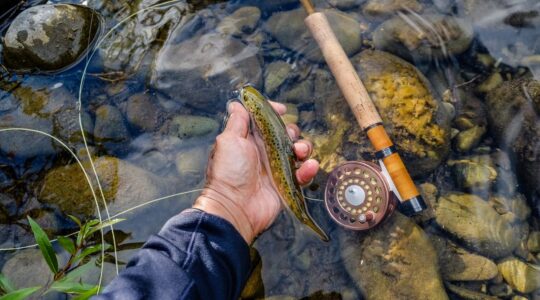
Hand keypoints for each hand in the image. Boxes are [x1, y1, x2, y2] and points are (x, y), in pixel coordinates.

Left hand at [192, 101, 318, 243]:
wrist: (235, 208)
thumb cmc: (229, 172)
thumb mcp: (228, 141)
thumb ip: (237, 122)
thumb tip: (237, 103)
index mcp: (248, 139)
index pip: (265, 120)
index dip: (274, 113)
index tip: (282, 110)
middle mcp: (263, 152)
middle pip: (285, 134)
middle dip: (291, 131)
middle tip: (289, 137)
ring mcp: (276, 168)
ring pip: (297, 151)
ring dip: (304, 147)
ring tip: (301, 152)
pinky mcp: (287, 184)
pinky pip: (303, 173)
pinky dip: (309, 168)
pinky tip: (309, 167)